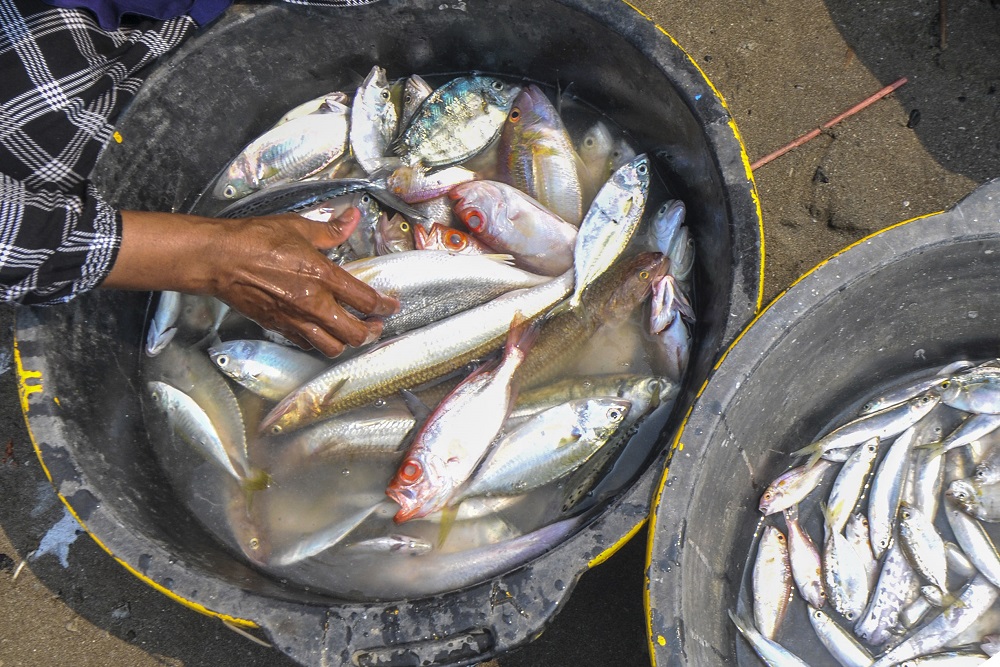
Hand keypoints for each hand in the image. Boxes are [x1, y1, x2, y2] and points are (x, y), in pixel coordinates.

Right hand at [103, 208, 398, 356]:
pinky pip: (305, 343)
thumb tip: (352, 218)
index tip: (391, 305)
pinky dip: (318, 341)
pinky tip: (322, 332)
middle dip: (371, 331)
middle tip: (376, 324)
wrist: (217, 259)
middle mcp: (312, 304)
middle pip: (354, 334)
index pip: (365, 299)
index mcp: (322, 276)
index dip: (384, 306)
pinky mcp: (277, 327)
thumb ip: (330, 230)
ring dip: (346, 343)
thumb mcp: (298, 227)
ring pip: (331, 347)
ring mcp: (294, 319)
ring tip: (352, 333)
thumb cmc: (255, 239)